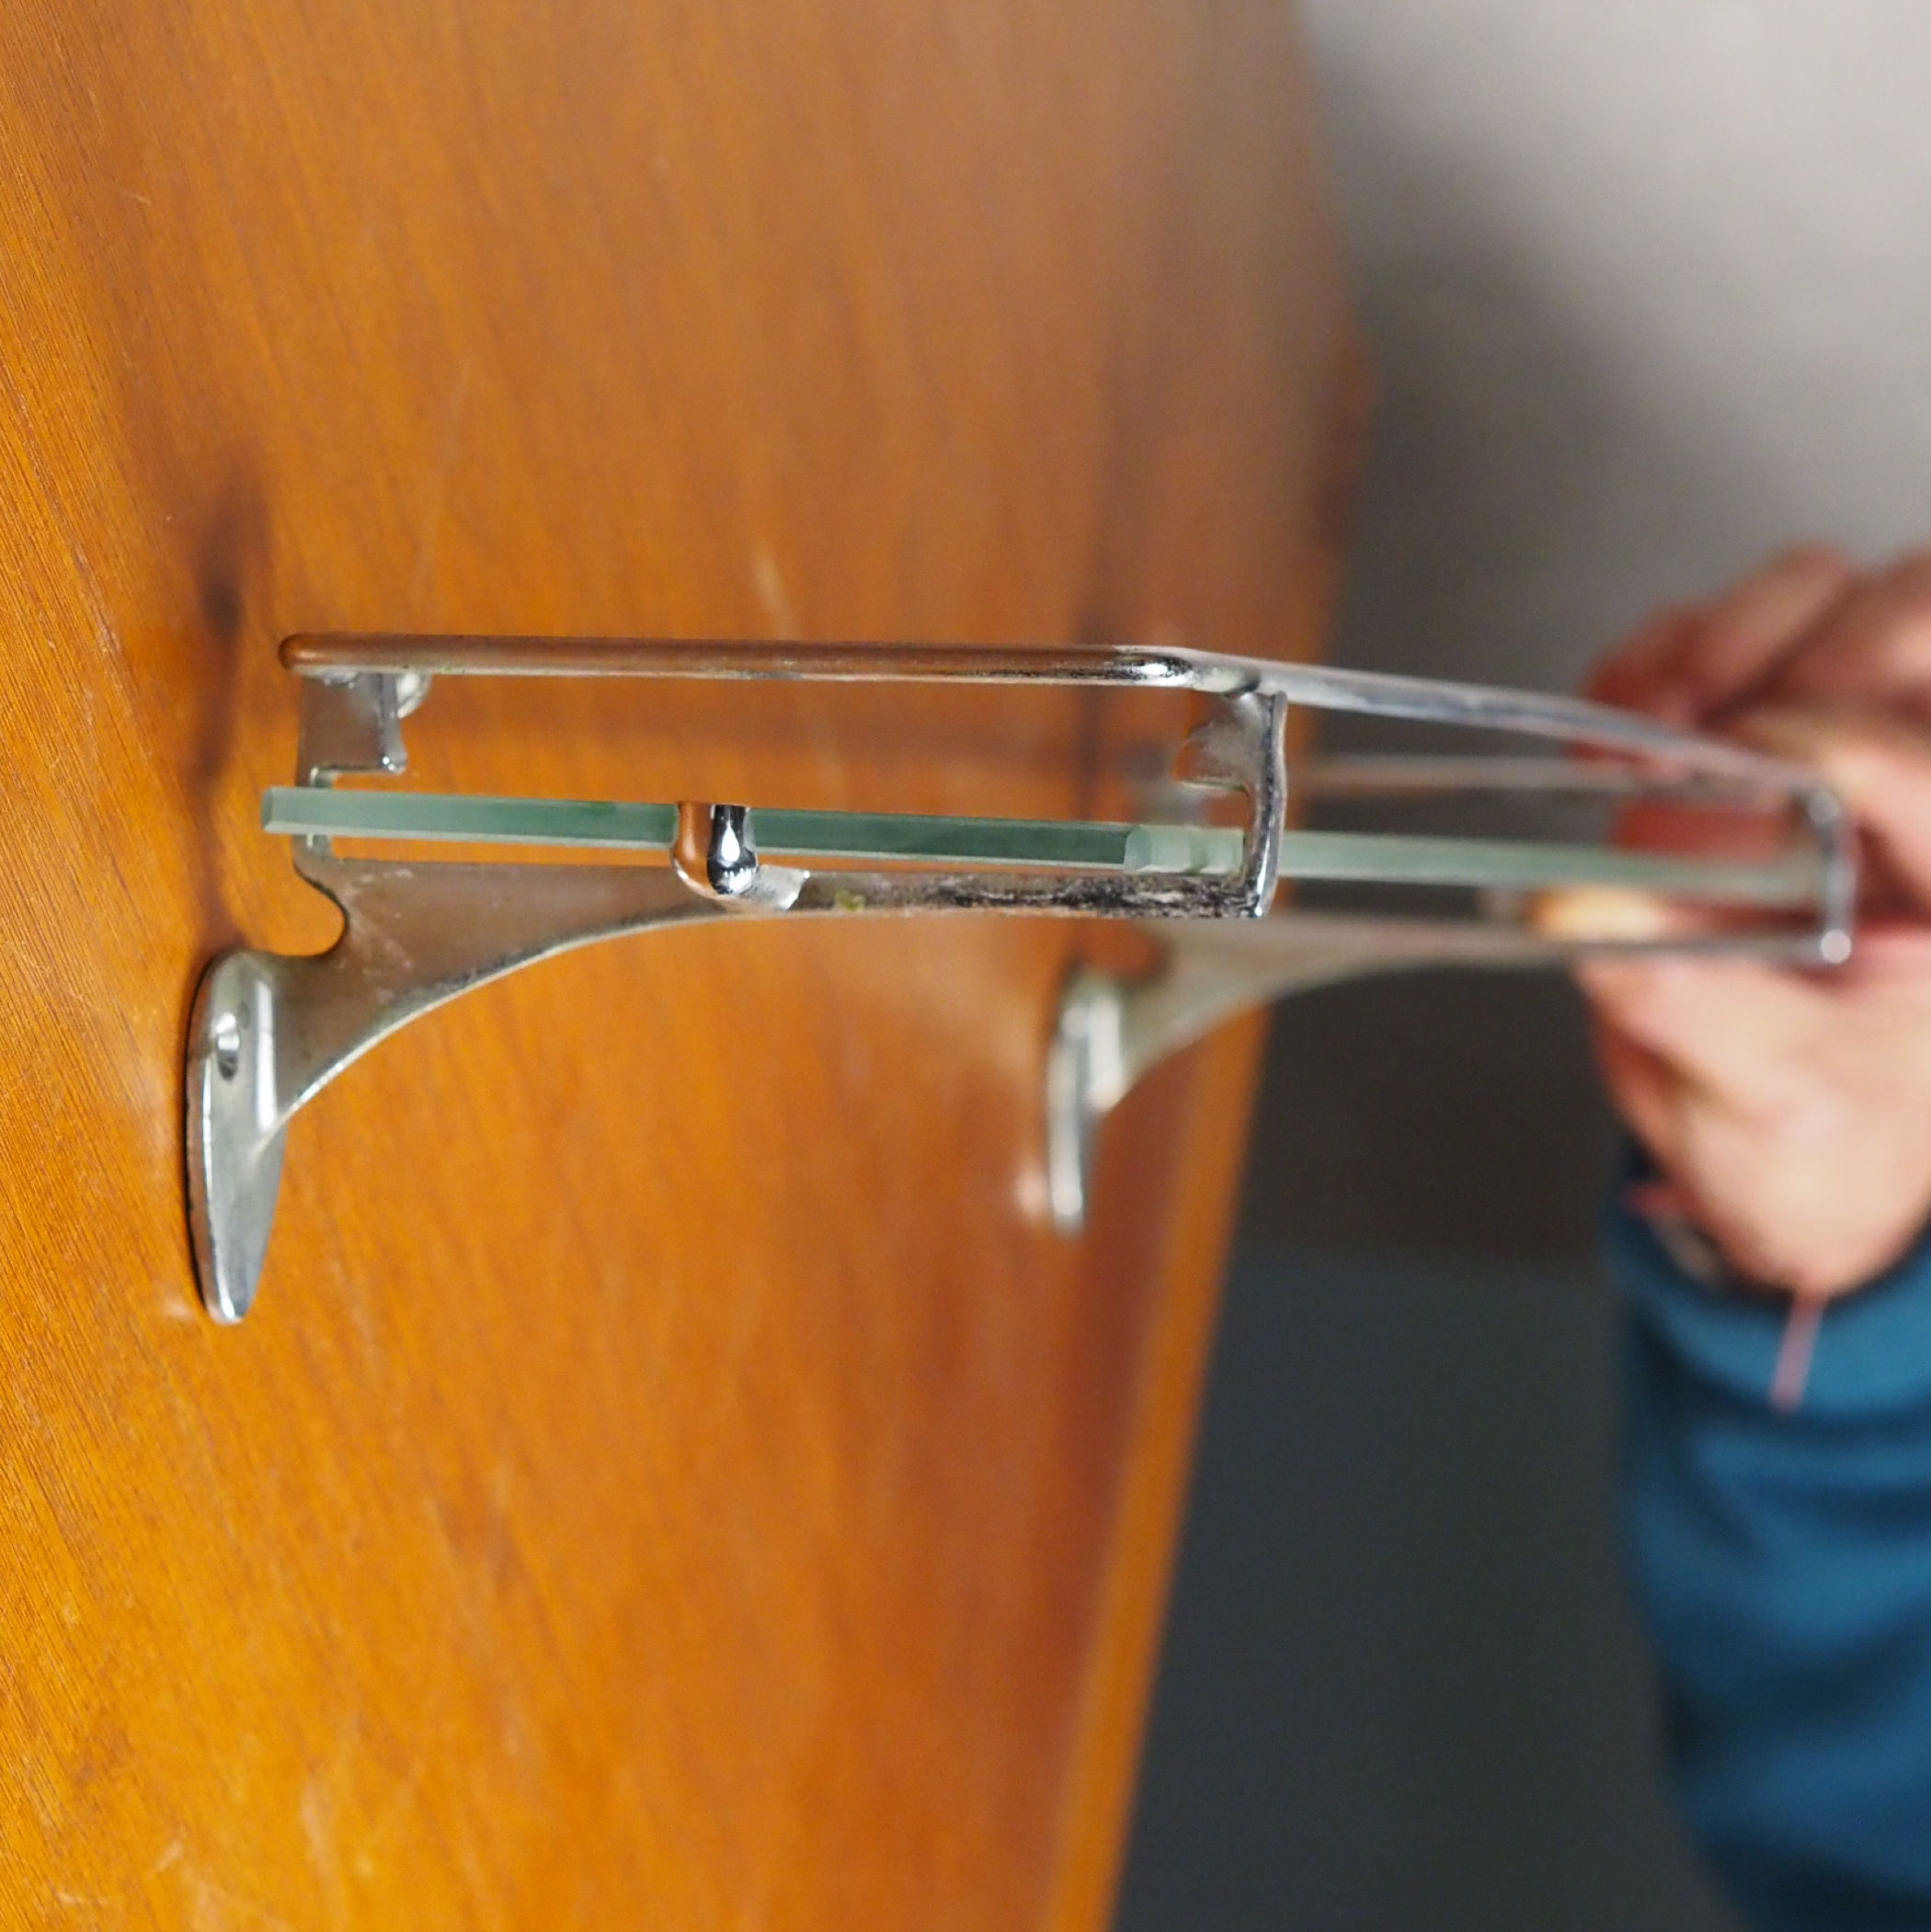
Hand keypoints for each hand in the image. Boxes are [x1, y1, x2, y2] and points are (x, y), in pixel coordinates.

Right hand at [1576, 546, 1930, 1298]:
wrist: (1783, 1137)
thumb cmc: (1813, 1132)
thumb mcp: (1764, 1100)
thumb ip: (1691, 1008)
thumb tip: (1593, 920)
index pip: (1930, 765)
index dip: (1832, 751)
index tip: (1723, 792)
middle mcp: (1926, 796)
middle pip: (1917, 613)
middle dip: (1806, 655)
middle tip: (1702, 729)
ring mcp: (1855, 741)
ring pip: (1832, 588)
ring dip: (1724, 637)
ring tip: (1646, 729)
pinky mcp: (1767, 723)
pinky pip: (1725, 624)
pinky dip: (1654, 656)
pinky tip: (1614, 734)